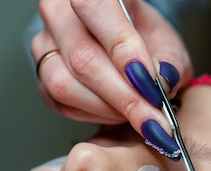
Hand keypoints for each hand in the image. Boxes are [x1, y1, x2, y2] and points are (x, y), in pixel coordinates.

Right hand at [31, 0, 192, 140]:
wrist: (126, 50)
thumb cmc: (146, 40)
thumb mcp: (168, 45)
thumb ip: (169, 63)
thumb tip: (162, 81)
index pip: (97, 11)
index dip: (124, 51)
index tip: (150, 84)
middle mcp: (60, 13)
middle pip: (83, 58)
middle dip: (124, 97)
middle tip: (152, 119)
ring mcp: (44, 44)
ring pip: (65, 85)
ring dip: (107, 109)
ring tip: (136, 114)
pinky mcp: (41, 75)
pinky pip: (61, 103)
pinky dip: (94, 115)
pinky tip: (116, 113)